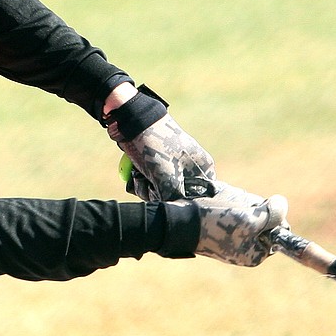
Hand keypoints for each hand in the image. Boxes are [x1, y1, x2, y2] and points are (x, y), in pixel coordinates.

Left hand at [102, 84, 215, 200]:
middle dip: (159, 194)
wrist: (132, 119)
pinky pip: (150, 184)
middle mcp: (191, 168)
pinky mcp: (157, 165)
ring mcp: (173, 166)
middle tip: (150, 182)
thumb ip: (174, 199)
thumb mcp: (167, 176)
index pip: (199, 198)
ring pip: (161, 192)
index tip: (168, 200)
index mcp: (203, 167)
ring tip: (140, 174)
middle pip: (177, 197)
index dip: (182, 203)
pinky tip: (136, 172)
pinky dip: (140, 181)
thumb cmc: (156, 145)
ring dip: (146, 188)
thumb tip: (176, 216)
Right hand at [178, 183, 288, 266]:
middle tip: (235, 207)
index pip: (278, 231)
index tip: (257, 208)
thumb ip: (272, 214)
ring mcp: (232, 242)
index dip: (272, 215)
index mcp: (256, 255)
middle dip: (253, 209)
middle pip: (263, 221)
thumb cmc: (216, 224)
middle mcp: (246, 251)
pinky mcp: (220, 232)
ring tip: (223, 205)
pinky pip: (232, 215)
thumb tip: (283, 205)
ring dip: (239, 204)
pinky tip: (216, 205)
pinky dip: (228, 206)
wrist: (181, 224)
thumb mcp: (250, 219)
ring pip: (248, 215)